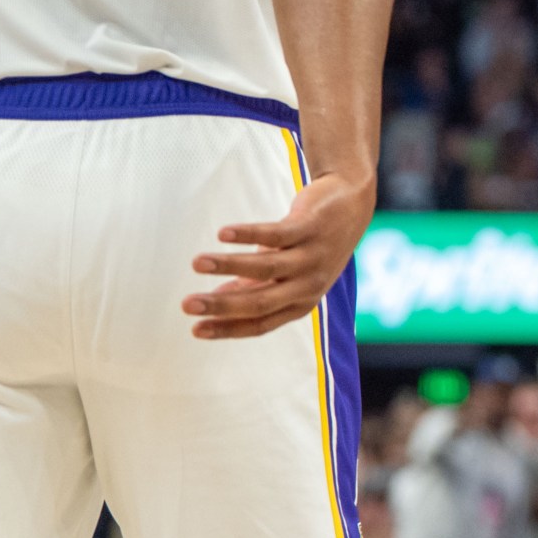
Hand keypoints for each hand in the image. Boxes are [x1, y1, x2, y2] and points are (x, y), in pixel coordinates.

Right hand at [183, 171, 373, 339]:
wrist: (350, 207)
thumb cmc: (310, 246)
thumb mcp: (286, 274)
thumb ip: (255, 288)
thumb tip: (217, 301)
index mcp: (299, 303)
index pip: (260, 324)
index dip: (227, 328)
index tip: (194, 330)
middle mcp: (308, 285)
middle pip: (261, 302)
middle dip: (221, 306)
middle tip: (186, 304)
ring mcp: (311, 257)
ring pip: (267, 268)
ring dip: (229, 265)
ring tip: (196, 263)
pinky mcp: (310, 229)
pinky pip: (276, 234)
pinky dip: (249, 235)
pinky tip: (223, 234)